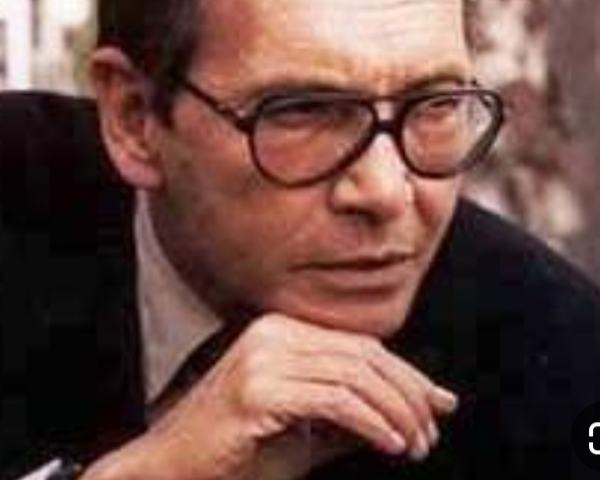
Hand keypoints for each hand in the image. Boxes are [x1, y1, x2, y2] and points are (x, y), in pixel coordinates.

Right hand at [82, 313, 457, 479]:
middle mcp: (274, 333)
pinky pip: (333, 400)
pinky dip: (371, 423)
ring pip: (354, 376)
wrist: (172, 469)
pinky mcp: (257, 387)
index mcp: (283, 330)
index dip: (406, 375)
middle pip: (362, 355)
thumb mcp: (308, 430)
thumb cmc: (240, 453)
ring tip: (416, 445)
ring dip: (395, 413)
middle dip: (407, 394)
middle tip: (431, 431)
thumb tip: (418, 409)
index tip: (439, 403)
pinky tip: (390, 444)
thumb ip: (356, 413)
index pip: (360, 346)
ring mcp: (263, 356)